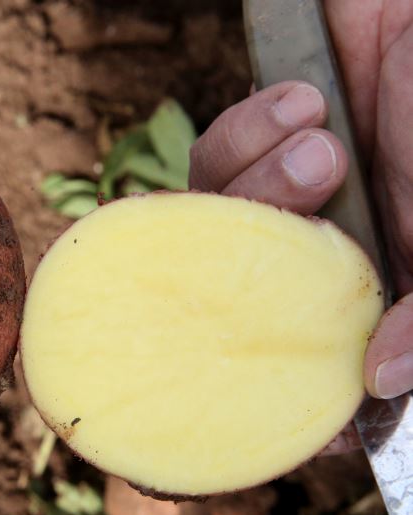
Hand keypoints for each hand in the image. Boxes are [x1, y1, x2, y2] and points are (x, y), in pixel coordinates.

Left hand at [189, 0, 412, 401]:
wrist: (412, 11)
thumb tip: (381, 384)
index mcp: (385, 275)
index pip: (319, 345)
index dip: (289, 364)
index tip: (267, 377)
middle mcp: (329, 244)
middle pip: (249, 288)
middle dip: (272, 245)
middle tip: (322, 177)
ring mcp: (289, 196)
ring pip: (225, 226)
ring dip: (265, 181)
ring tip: (322, 142)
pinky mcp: (255, 147)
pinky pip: (214, 159)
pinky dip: (248, 133)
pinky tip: (303, 101)